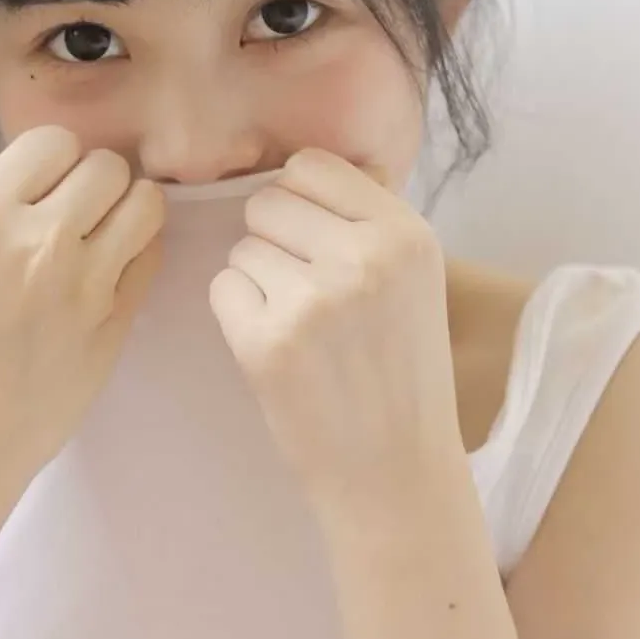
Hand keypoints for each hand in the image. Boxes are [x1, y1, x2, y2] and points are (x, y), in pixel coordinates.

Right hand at [0, 125, 165, 500]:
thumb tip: (47, 189)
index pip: (51, 142)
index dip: (58, 161)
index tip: (51, 186)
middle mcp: (36, 239)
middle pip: (106, 167)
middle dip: (100, 184)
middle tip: (84, 216)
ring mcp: (83, 284)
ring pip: (144, 205)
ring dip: (131, 213)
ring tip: (109, 239)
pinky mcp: (115, 325)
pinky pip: (152, 260)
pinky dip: (140, 257)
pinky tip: (114, 278)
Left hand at [207, 148, 464, 510]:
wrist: (395, 472)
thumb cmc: (401, 375)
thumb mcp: (417, 280)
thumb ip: (370, 220)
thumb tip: (304, 169)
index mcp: (406, 234)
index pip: (313, 166)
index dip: (300, 200)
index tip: (312, 239)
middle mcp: (362, 257)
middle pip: (267, 202)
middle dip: (275, 241)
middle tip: (305, 293)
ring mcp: (312, 299)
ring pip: (243, 247)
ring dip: (258, 281)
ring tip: (301, 329)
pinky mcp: (266, 340)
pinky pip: (222, 289)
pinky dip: (239, 316)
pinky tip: (277, 350)